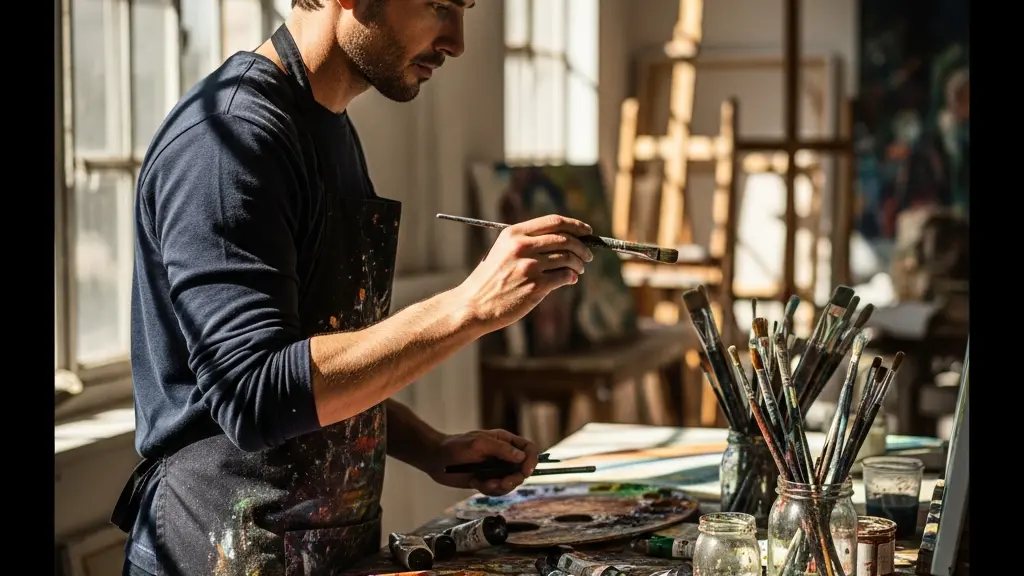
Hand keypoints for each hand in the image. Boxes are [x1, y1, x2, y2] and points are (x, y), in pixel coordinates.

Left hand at [429, 429, 539, 495]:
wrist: (436, 459)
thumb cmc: (455, 446)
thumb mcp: (479, 444)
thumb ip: (501, 449)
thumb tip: (521, 457)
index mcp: (505, 441)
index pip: (528, 449)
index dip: (531, 460)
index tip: (524, 472)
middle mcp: (504, 455)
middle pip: (522, 470)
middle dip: (513, 479)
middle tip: (500, 483)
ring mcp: (496, 469)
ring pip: (511, 483)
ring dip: (500, 487)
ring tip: (484, 484)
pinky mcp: (488, 481)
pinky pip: (498, 490)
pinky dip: (489, 490)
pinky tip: (476, 483)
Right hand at [459, 215, 593, 330]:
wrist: (474, 305)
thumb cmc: (489, 280)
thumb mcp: (502, 251)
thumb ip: (527, 243)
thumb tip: (563, 240)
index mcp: (513, 234)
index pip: (553, 222)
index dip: (575, 225)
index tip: (587, 231)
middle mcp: (522, 247)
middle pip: (565, 239)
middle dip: (582, 247)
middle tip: (588, 255)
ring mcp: (529, 266)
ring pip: (568, 258)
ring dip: (579, 263)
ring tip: (579, 269)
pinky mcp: (536, 286)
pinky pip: (564, 276)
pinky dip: (571, 277)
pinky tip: (570, 279)